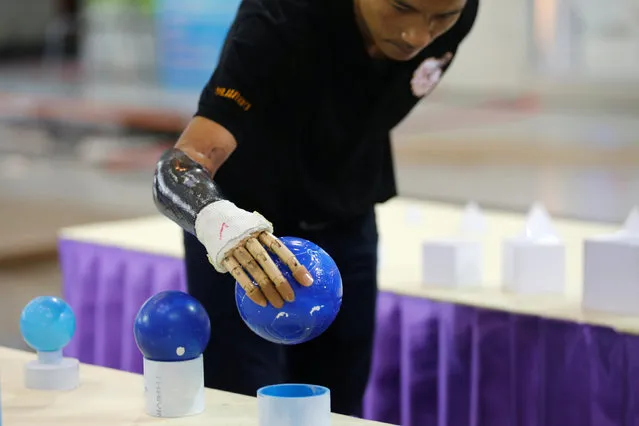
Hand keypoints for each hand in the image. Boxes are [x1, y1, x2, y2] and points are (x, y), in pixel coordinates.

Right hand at [195, 200, 312, 308]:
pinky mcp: (224, 257)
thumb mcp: (256, 228)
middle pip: (266, 261)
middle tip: (291, 297)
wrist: (212, 217)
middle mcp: (248, 238)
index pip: (280, 248)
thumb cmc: (241, 228)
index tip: (307, 281)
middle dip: (280, 280)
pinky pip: (239, 276)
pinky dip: (251, 289)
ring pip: (254, 270)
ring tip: (278, 303)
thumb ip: (269, 243)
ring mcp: (235, 248)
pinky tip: (262, 301)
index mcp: (260, 231)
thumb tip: (289, 263)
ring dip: (267, 288)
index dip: (294, 265)